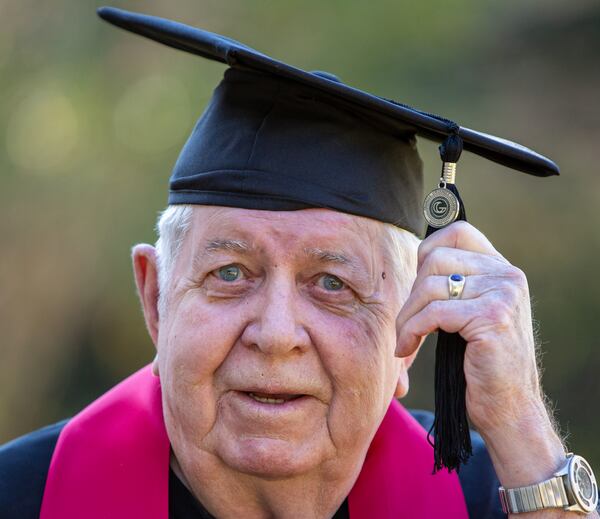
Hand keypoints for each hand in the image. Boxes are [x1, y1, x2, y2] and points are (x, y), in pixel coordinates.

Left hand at [395, 221, 567, 490]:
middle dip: (411, 293)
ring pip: (430, 286)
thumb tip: (418, 258)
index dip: (427, 252)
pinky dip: (411, 330)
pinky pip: (433, 313)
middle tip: (406, 322)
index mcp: (503, 270)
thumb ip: (457, 284)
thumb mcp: (472, 313)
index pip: (458, 233)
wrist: (509, 408)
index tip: (416, 286)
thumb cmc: (481, 363)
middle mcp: (507, 276)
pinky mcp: (492, 318)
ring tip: (404, 340)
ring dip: (407, 316)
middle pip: (435, 259)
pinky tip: (406, 348)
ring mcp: (503, 295)